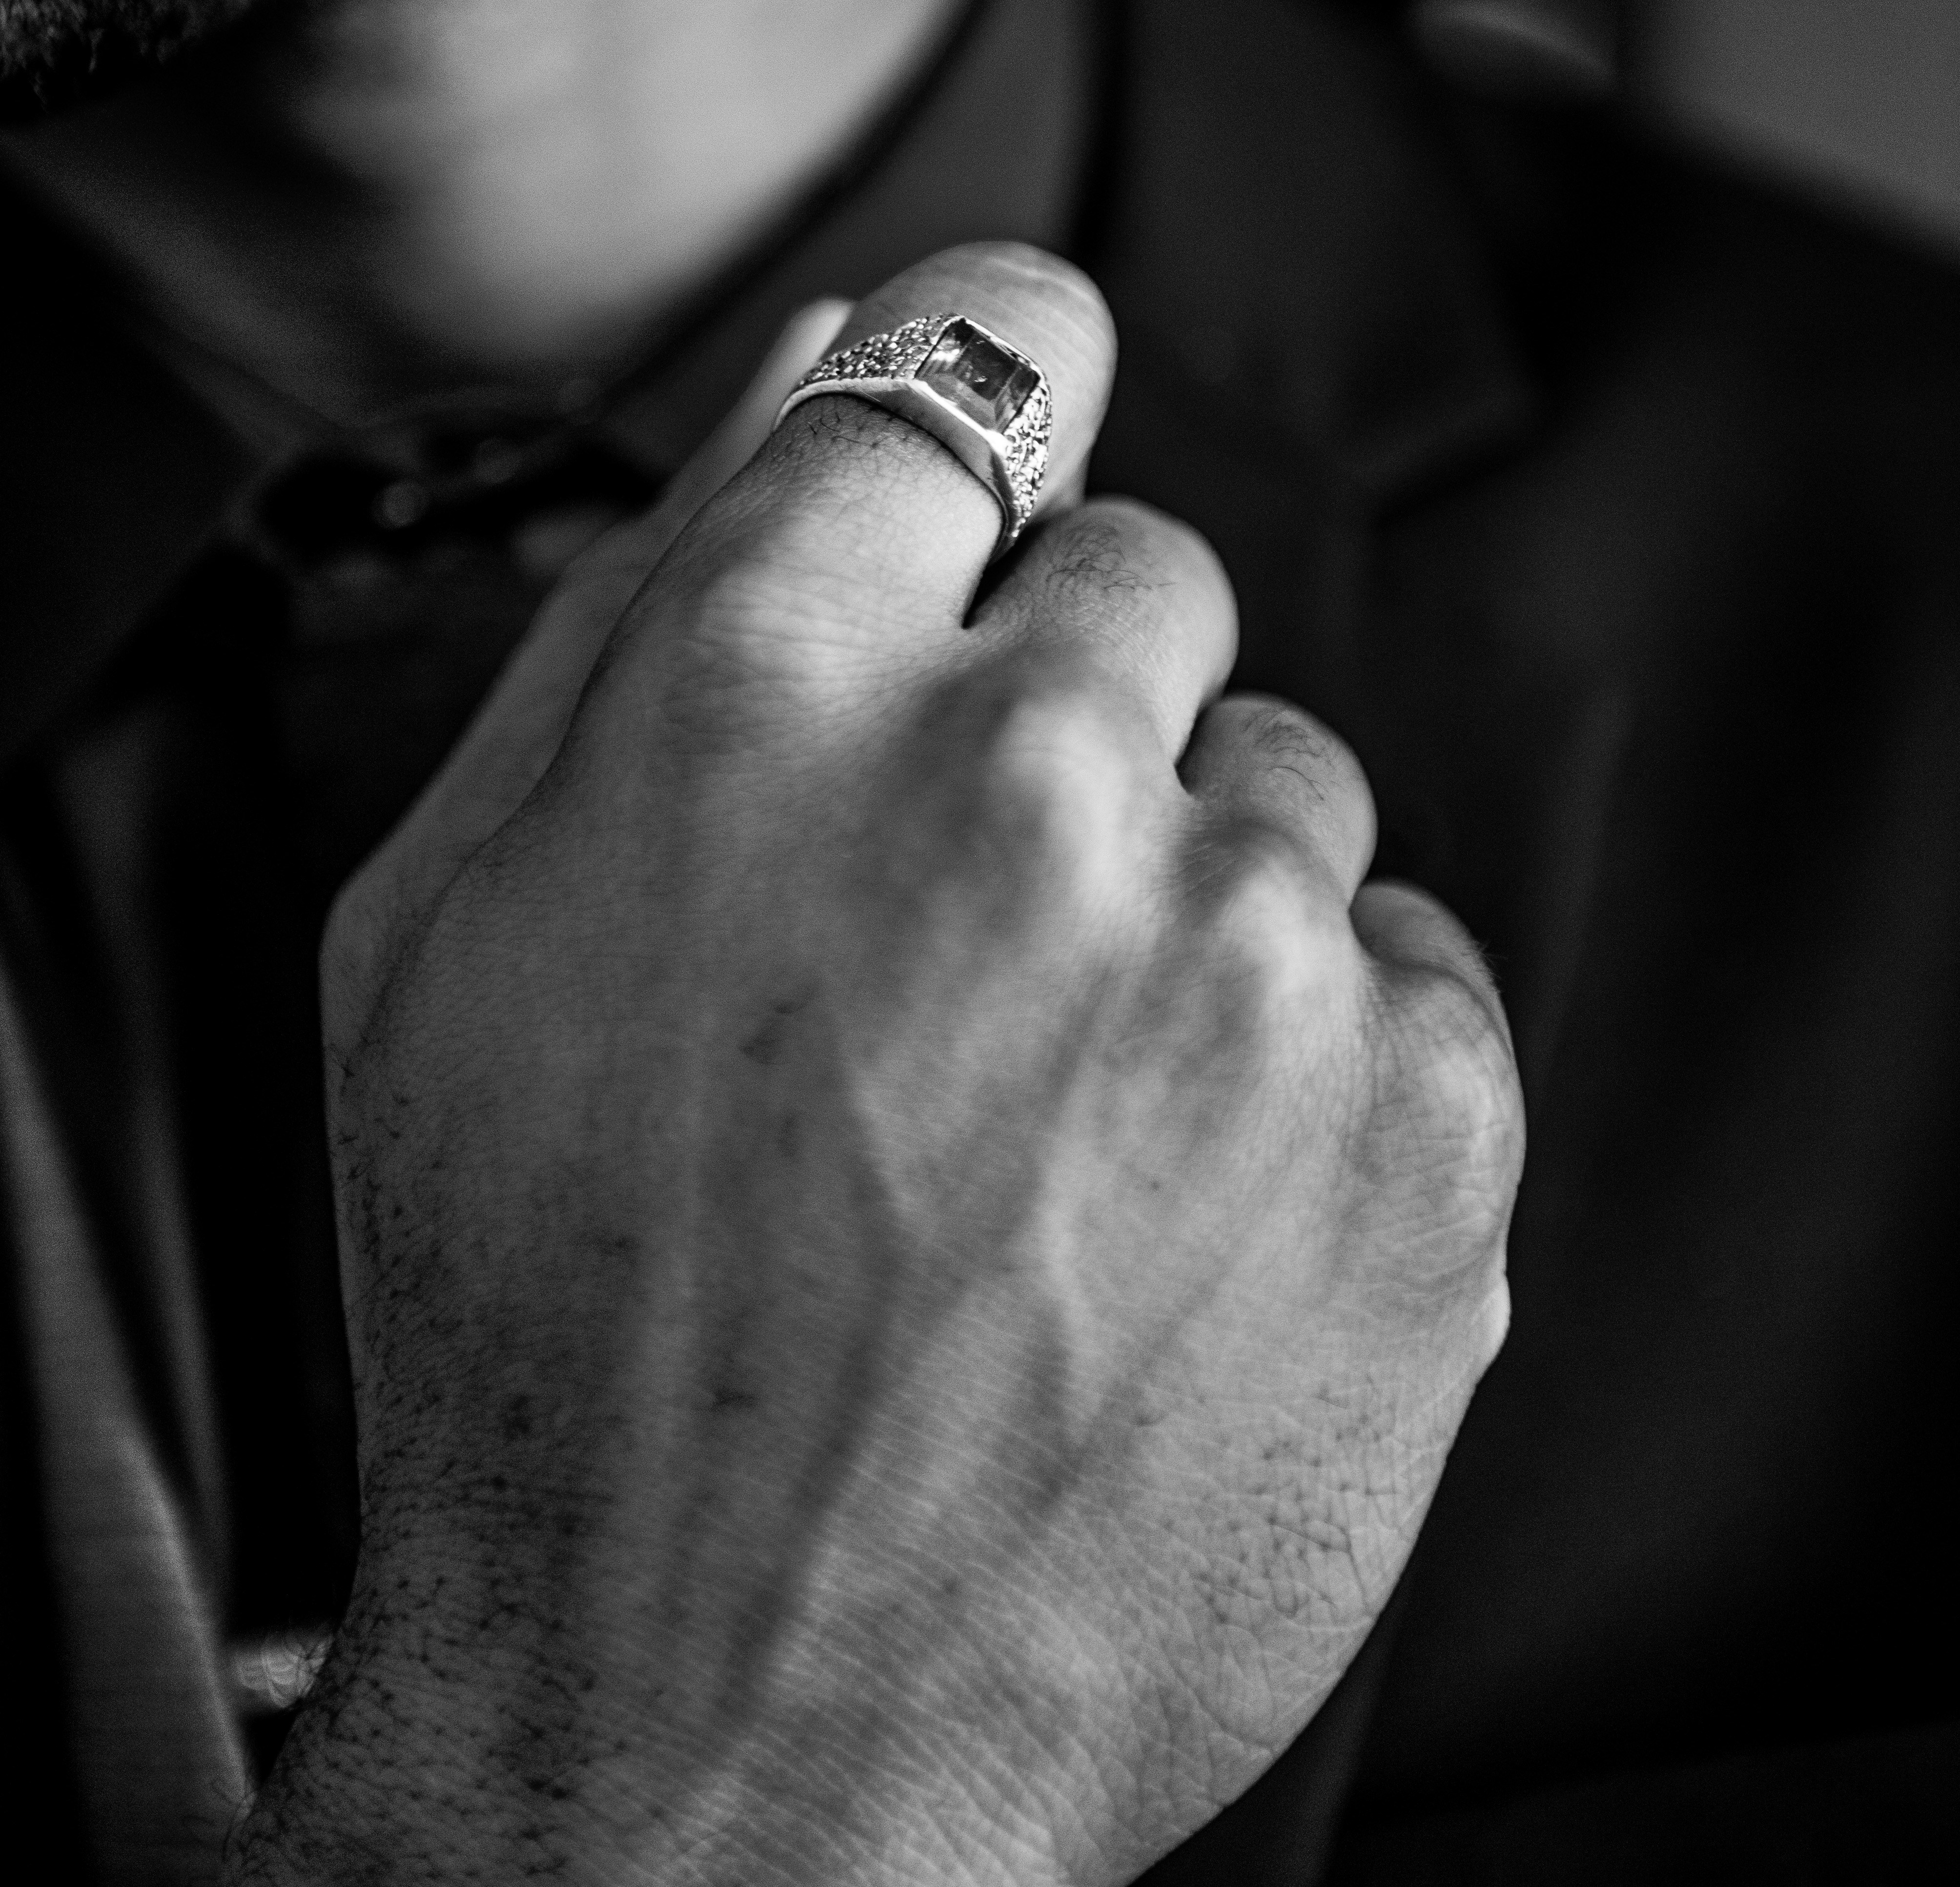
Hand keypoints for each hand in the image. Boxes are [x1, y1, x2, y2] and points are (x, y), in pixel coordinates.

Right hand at [232, 245, 1521, 1886]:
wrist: (703, 1736)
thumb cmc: (543, 1321)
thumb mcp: (461, 917)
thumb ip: (649, 588)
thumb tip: (829, 353)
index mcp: (769, 683)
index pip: (981, 355)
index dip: (1002, 384)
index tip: (1016, 450)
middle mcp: (1026, 780)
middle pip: (1149, 584)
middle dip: (1065, 715)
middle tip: (956, 941)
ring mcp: (1249, 965)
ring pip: (1290, 790)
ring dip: (1188, 911)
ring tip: (1044, 1122)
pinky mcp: (1423, 1140)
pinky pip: (1419, 974)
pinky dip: (1320, 1067)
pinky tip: (1167, 1213)